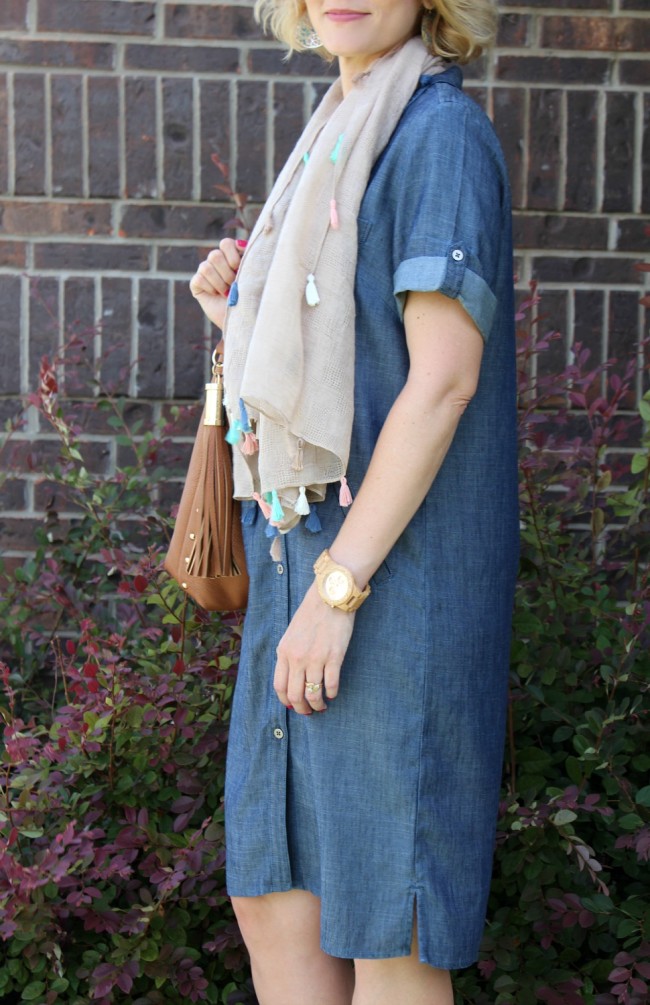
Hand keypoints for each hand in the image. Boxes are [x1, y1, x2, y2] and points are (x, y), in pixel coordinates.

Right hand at [189, 238, 246, 329]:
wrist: (241, 320)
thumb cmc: (250, 298)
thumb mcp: (252, 276)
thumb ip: (248, 259)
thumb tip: (241, 243)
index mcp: (231, 256)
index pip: (226, 243)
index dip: (232, 256)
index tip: (240, 268)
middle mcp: (217, 261)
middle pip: (215, 254)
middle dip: (227, 273)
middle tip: (234, 285)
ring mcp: (205, 271)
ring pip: (206, 266)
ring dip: (219, 282)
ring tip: (227, 292)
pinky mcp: (196, 283)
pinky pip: (199, 278)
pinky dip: (210, 288)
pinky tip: (216, 295)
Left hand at [274, 582, 355, 714]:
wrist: (329, 596)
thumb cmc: (311, 614)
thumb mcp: (291, 634)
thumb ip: (288, 655)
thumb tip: (292, 678)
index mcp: (284, 652)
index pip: (279, 686)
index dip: (286, 701)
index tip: (293, 705)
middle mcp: (297, 658)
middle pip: (295, 695)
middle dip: (302, 708)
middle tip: (309, 711)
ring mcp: (316, 658)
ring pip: (313, 694)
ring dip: (318, 705)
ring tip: (323, 705)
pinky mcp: (334, 657)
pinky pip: (331, 684)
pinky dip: (332, 693)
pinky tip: (333, 693)